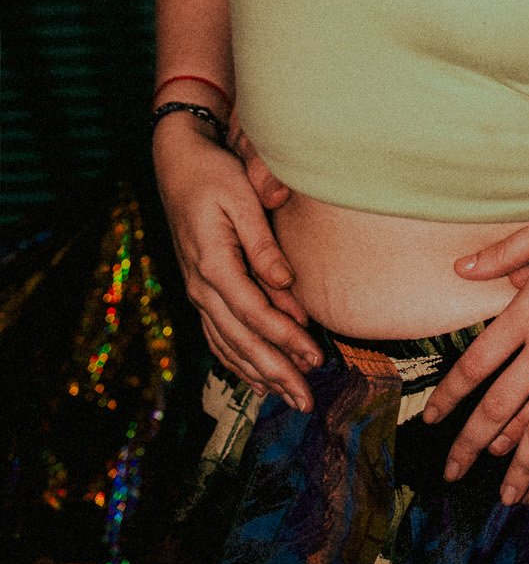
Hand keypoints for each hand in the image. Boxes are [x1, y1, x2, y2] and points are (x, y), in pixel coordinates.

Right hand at [153, 114, 320, 407]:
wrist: (178, 163)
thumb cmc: (214, 174)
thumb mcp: (241, 198)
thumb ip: (262, 244)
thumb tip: (286, 282)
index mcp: (212, 265)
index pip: (254, 314)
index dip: (285, 338)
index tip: (315, 356)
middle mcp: (201, 287)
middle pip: (241, 341)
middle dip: (276, 372)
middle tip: (307, 400)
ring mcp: (197, 292)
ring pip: (228, 345)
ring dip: (259, 374)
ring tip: (290, 397)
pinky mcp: (201, 290)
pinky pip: (218, 336)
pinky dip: (238, 362)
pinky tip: (256, 380)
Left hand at [423, 197, 528, 509]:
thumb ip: (501, 254)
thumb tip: (457, 266)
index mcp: (524, 314)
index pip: (473, 365)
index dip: (449, 396)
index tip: (431, 420)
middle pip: (498, 407)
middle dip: (472, 444)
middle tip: (453, 473)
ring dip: (523, 467)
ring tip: (510, 497)